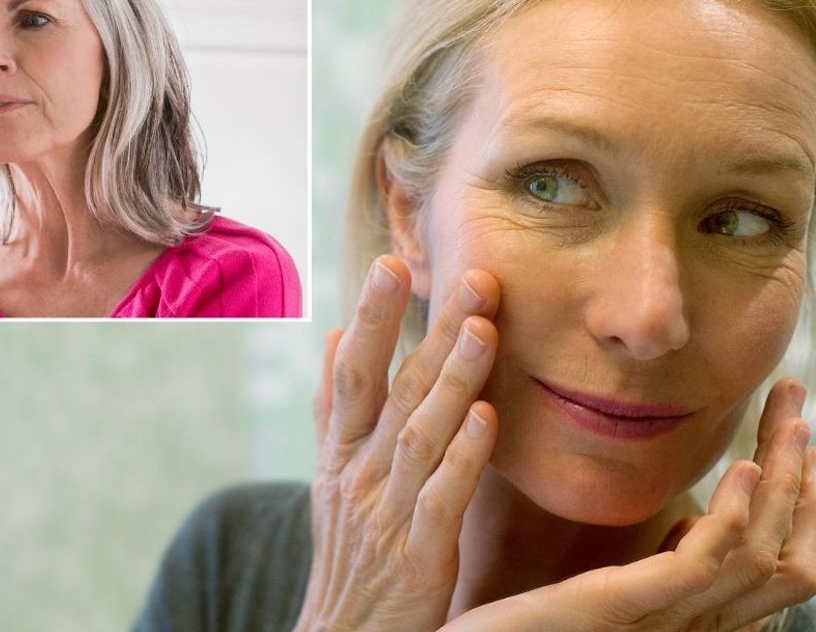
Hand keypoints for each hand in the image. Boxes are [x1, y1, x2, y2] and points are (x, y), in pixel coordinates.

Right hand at [295, 255, 501, 631]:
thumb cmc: (348, 551)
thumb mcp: (329, 475)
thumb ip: (332, 408)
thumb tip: (329, 336)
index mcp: (339, 451)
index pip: (351, 372)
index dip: (369, 318)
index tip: (392, 262)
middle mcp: (357, 473)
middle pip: (391, 390)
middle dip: (427, 330)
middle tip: (472, 276)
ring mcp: (385, 512)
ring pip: (418, 433)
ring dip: (451, 380)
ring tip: (483, 328)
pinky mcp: (417, 554)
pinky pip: (440, 498)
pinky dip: (461, 457)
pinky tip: (486, 419)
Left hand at [443, 379, 815, 631]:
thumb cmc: (524, 629)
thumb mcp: (609, 593)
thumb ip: (652, 568)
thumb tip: (689, 519)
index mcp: (683, 621)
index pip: (775, 571)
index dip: (802, 510)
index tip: (799, 446)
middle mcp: (685, 630)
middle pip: (781, 561)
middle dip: (802, 484)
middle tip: (799, 413)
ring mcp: (658, 624)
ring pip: (757, 557)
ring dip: (782, 485)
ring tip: (790, 425)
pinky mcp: (615, 608)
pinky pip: (697, 565)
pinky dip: (730, 516)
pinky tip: (742, 470)